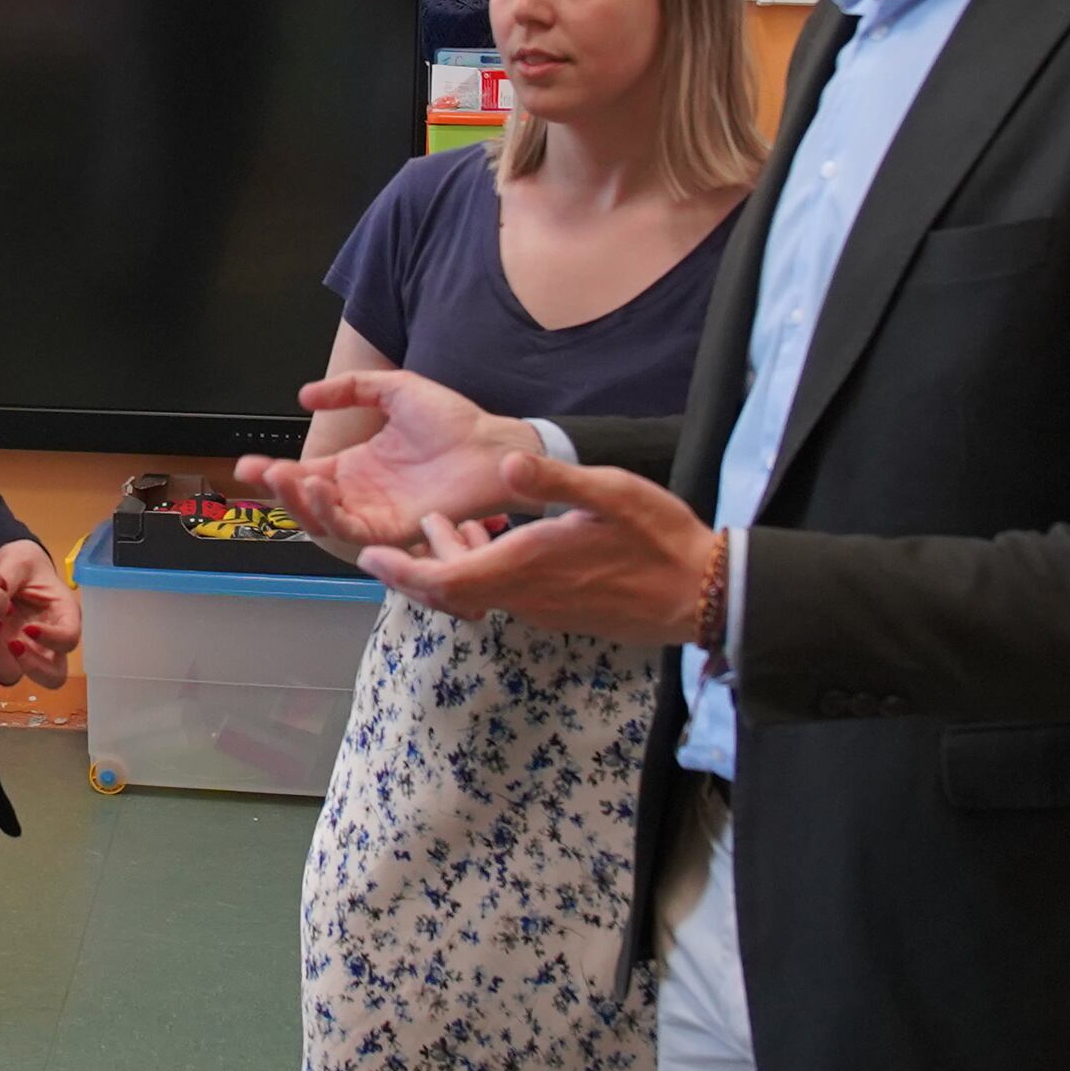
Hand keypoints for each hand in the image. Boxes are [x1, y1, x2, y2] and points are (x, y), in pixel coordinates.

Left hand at [0, 535, 79, 686]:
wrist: (8, 569)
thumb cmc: (23, 564)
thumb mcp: (19, 560)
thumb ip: (9, 577)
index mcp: (64, 615)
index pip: (69, 638)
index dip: (52, 639)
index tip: (29, 628)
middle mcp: (49, 641)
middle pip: (53, 675)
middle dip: (32, 666)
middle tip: (12, 645)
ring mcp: (26, 651)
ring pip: (22, 677)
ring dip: (3, 664)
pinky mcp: (3, 654)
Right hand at [234, 368, 538, 552]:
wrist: (492, 443)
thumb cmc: (453, 420)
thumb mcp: (393, 390)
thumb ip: (350, 388)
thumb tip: (306, 395)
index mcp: (358, 467)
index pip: (306, 475)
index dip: (276, 471)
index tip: (250, 461)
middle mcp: (362, 494)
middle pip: (306, 501)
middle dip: (276, 489)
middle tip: (255, 471)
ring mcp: (376, 513)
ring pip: (322, 520)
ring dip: (297, 501)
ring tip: (283, 477)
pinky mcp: (394, 528)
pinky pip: (352, 530)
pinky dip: (328, 514)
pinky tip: (317, 487)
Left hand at [361, 452, 722, 646]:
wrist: (701, 595)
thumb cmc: (658, 541)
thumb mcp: (610, 494)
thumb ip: (555, 479)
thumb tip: (509, 460)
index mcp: (526, 565)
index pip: (445, 580)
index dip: (401, 570)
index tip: (367, 555)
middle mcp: (526, 594)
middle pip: (451, 590)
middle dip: (416, 566)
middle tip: (395, 538)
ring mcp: (544, 607)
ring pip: (478, 591)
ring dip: (455, 562)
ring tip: (446, 524)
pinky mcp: (561, 610)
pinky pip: (505, 594)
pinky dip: (485, 570)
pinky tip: (497, 538)